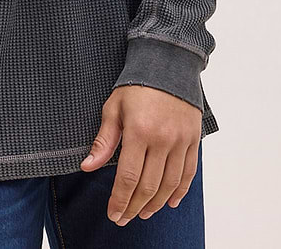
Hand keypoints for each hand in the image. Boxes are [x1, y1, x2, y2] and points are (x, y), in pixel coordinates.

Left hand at [81, 84, 201, 224]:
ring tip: (143, 213)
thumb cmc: (137, 84)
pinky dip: (179, 191)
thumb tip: (88, 167)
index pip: (128, 177)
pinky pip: (188, 173)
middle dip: (134, 206)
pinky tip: (170, 202)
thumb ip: (104, 140)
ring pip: (169, 184)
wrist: (169, 63)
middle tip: (124, 218)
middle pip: (149, 186)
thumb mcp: (114, 107)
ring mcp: (180, 141)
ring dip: (156, 204)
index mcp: (139, 131)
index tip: (113, 214)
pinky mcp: (193, 139)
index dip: (120, 200)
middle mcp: (162, 139)